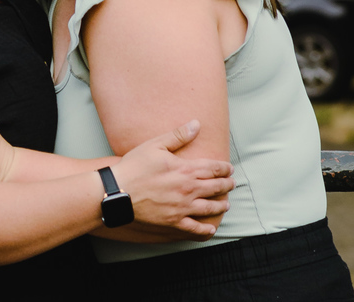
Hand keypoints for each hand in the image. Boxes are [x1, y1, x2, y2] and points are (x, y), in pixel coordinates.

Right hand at [109, 123, 234, 239]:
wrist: (120, 192)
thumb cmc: (136, 166)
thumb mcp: (156, 144)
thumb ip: (178, 135)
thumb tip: (196, 124)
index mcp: (185, 169)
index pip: (212, 168)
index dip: (223, 168)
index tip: (230, 168)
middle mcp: (188, 189)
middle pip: (214, 188)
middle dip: (226, 185)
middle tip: (232, 184)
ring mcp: (182, 207)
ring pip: (208, 208)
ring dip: (220, 205)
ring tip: (226, 205)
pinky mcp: (174, 221)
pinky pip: (194, 228)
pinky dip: (205, 229)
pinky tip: (211, 229)